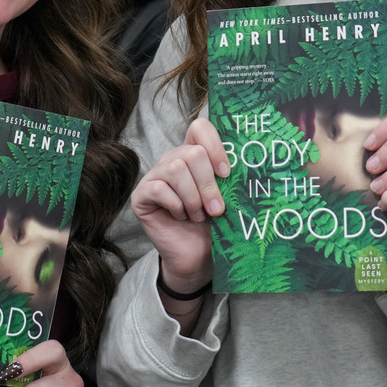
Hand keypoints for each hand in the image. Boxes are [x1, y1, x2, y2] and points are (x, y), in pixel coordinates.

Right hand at [130, 117, 228, 292]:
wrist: (198, 258)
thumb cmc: (214, 226)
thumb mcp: (226, 198)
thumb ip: (228, 179)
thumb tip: (245, 165)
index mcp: (194, 155)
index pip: (199, 128)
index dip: (215, 145)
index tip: (227, 173)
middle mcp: (172, 160)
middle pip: (192, 152)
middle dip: (208, 184)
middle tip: (216, 209)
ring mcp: (154, 176)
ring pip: (175, 168)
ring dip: (193, 197)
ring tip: (198, 215)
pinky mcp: (141, 195)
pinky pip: (158, 188)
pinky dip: (176, 205)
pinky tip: (181, 217)